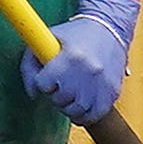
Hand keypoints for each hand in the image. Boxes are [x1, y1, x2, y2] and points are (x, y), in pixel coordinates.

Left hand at [20, 0, 140, 126]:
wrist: (109, 28)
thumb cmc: (74, 34)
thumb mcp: (45, 39)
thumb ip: (29, 66)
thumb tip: (32, 93)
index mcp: (71, 57)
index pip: (43, 84)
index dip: (41, 82)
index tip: (47, 76)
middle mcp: (89, 71)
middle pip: (60, 99)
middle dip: (54, 94)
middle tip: (58, 85)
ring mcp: (103, 83)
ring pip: (77, 111)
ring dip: (67, 107)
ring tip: (68, 96)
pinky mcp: (113, 91)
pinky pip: (96, 114)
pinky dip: (85, 116)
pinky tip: (80, 107)